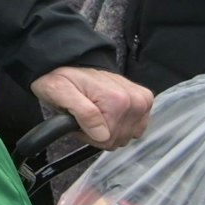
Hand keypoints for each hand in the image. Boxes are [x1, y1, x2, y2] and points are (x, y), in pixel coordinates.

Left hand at [31, 66, 153, 149]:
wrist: (74, 64)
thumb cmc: (64, 78)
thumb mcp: (59, 91)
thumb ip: (83, 113)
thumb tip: (102, 135)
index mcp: (118, 100)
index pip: (106, 140)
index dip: (87, 134)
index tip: (77, 120)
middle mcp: (135, 100)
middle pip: (118, 139)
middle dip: (97, 133)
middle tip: (84, 116)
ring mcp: (142, 101)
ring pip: (126, 136)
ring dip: (108, 129)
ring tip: (94, 112)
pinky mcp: (145, 102)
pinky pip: (135, 129)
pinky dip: (120, 125)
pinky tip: (108, 112)